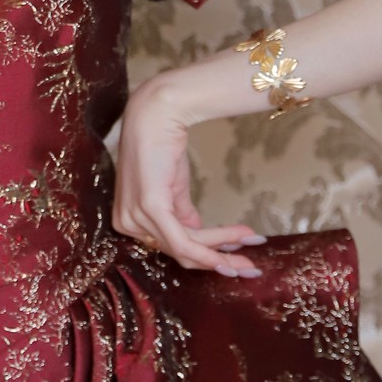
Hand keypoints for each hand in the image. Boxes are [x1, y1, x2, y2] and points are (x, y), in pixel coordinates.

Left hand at [113, 72, 265, 274]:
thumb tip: (201, 237)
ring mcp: (135, 218)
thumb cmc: (161, 146)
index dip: (206, 257)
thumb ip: (183, 216)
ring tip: (254, 239)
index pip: (170, 250)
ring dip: (226, 246)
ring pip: (188, 248)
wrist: (158, 114)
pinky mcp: (151, 209)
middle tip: (252, 267)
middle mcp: (127, 224)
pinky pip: (185, 241)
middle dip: (221, 261)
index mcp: (128, 221)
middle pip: (181, 255)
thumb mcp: (173, 189)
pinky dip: (215, 245)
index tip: (237, 259)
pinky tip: (239, 239)